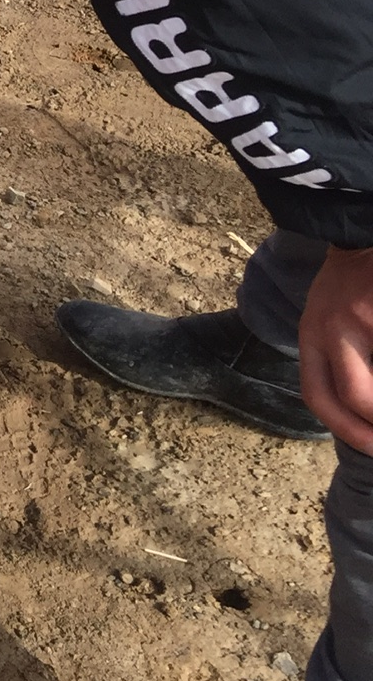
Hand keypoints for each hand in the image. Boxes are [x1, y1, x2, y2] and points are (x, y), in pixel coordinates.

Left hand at [300, 244, 372, 449]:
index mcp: (313, 335)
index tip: (372, 448)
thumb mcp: (326, 316)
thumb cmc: (350, 281)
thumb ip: (334, 355)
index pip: (319, 395)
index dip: (346, 430)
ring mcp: (364, 318)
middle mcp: (333, 329)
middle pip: (356, 396)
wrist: (361, 232)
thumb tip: (360, 412)